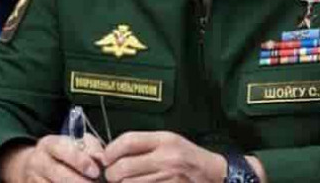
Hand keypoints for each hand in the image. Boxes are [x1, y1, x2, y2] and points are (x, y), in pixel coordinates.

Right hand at [0, 134, 103, 182]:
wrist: (39, 165)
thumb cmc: (66, 153)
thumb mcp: (77, 143)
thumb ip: (91, 148)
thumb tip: (101, 159)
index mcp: (48, 144)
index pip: (62, 149)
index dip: (80, 161)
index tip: (96, 172)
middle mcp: (38, 161)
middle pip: (58, 173)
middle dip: (79, 181)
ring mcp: (34, 179)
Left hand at [101, 131, 226, 181]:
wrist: (214, 175)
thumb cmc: (189, 158)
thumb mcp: (169, 141)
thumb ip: (143, 144)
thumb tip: (112, 151)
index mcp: (164, 140)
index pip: (128, 141)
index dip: (110, 150)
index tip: (106, 157)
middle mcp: (166, 159)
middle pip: (122, 167)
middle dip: (112, 173)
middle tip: (113, 174)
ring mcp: (167, 178)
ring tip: (127, 180)